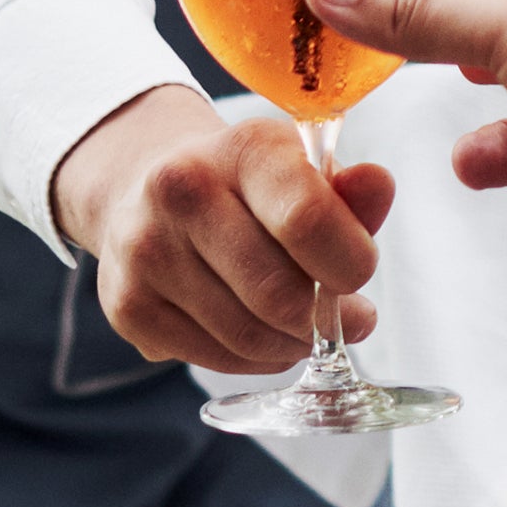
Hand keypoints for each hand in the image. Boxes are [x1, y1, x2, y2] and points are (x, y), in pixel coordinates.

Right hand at [46, 88, 397, 372]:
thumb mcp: (305, 175)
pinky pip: (217, 358)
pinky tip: (255, 329)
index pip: (306, 220)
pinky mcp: (128, 306)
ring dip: (291, 343)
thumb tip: (378, 185)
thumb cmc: (248, 191)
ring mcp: (146, 251)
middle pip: (281, 296)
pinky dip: (253, 357)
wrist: (146, 192)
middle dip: (322, 318)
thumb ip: (351, 194)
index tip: (355, 273)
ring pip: (250, 337)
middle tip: (335, 313)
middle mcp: (181, 191)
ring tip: (298, 323)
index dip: (349, 264)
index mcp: (242, 148)